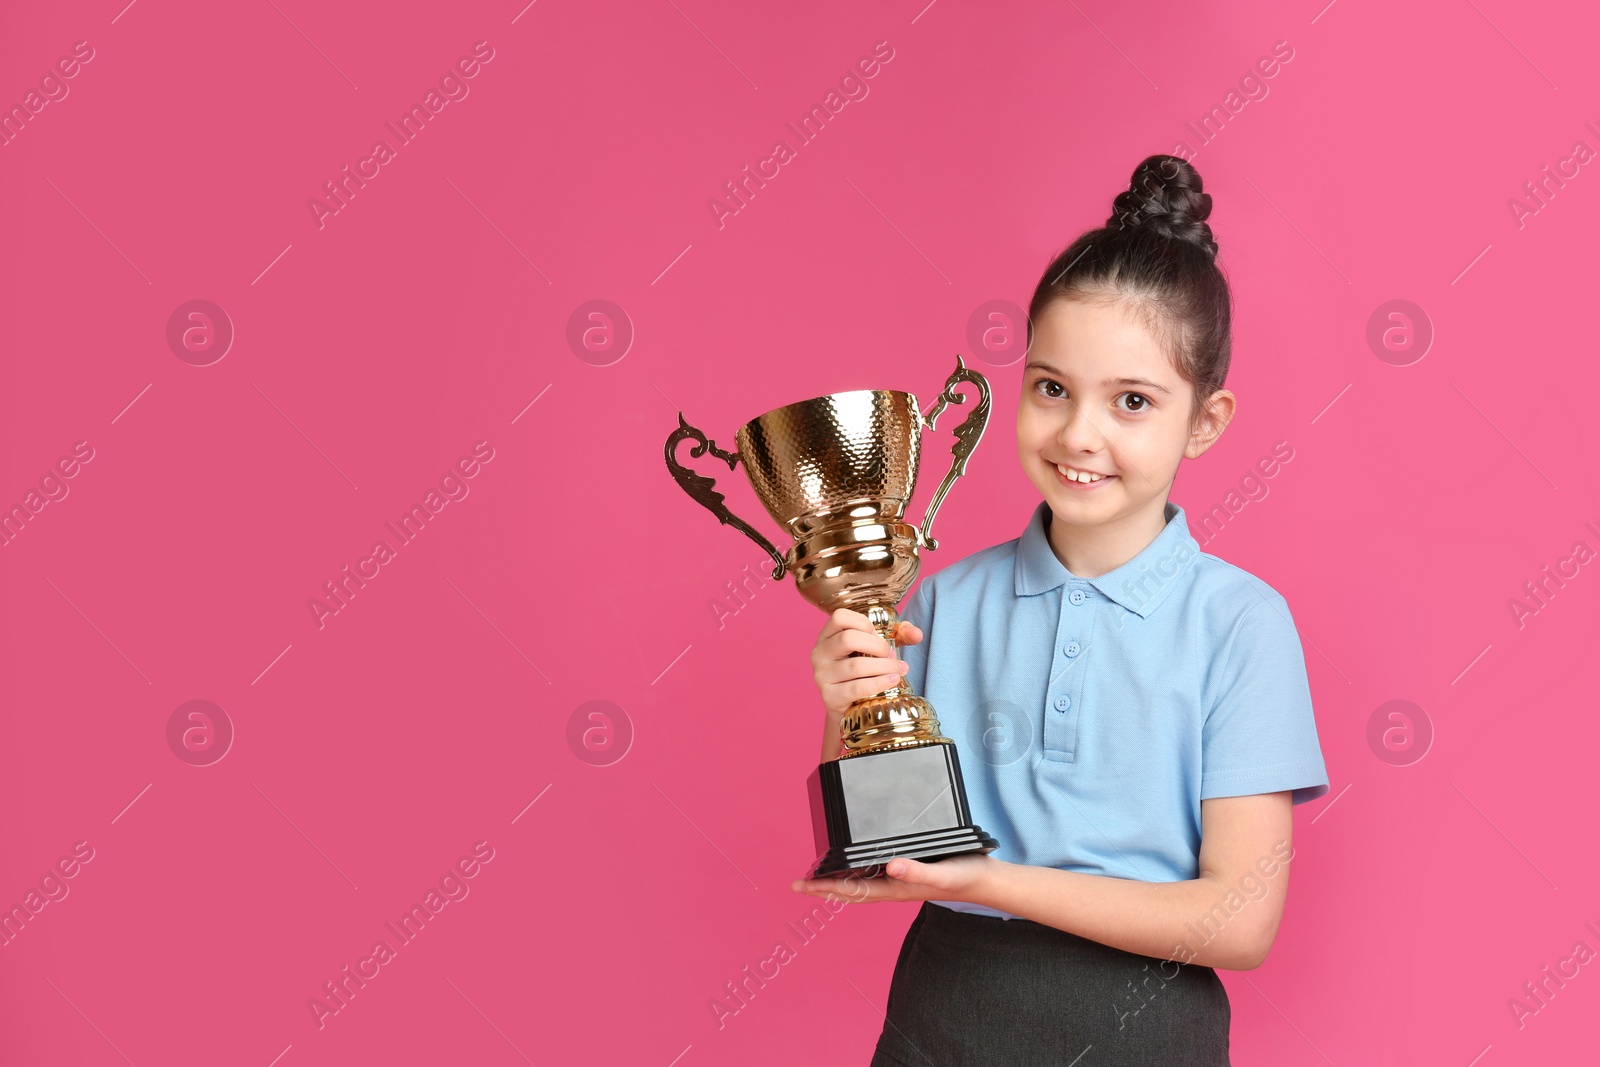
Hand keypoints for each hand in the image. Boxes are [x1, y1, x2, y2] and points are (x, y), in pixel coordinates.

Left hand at [790, 853, 1000, 905]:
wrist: (984, 880)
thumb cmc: (964, 877)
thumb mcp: (943, 873)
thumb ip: (918, 870)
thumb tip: (891, 866)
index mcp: (895, 888)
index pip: (852, 889)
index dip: (825, 887)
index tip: (802, 885)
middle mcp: (892, 886)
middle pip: (850, 889)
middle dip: (823, 887)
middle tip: (798, 883)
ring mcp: (898, 880)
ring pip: (860, 883)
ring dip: (837, 880)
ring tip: (817, 875)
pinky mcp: (906, 871)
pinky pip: (873, 874)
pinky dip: (856, 870)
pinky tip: (853, 862)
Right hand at [811, 608, 922, 720]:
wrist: (850, 706)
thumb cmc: (863, 671)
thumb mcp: (876, 649)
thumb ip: (898, 636)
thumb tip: (917, 634)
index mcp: (827, 636)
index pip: (840, 617)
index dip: (864, 623)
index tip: (878, 635)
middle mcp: (819, 653)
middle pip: (848, 639)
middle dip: (878, 646)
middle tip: (891, 656)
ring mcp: (822, 676)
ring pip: (855, 666)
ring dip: (884, 667)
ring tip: (899, 670)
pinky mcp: (830, 697)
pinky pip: (857, 688)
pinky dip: (879, 683)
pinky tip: (892, 681)